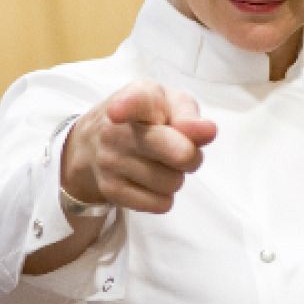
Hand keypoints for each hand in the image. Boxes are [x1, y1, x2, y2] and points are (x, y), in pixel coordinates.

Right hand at [63, 80, 216, 213]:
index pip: (132, 101)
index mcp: (136, 99)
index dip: (126, 106)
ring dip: (175, 176)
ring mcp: (110, 162)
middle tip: (182, 149)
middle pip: (179, 154)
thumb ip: (190, 115)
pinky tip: (149, 180)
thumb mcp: (170, 104)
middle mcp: (116, 130)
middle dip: (191, 155)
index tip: (117, 112)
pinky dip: (163, 196)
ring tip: (160, 162)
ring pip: (173, 183)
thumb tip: (208, 131)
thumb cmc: (146, 118)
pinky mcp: (111, 190)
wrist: (95, 141)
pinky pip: (160, 204)